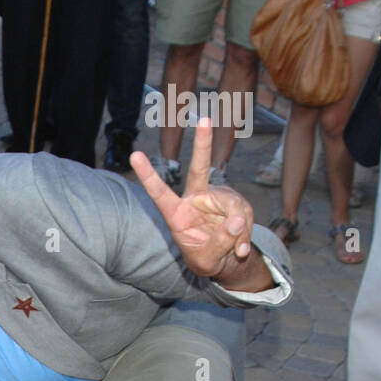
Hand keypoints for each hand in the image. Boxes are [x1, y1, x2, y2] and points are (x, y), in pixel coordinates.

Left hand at [130, 117, 255, 281]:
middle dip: (202, 144)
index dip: (148, 176)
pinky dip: (246, 234)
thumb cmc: (205, 259)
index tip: (134, 155)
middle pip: (200, 168)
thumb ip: (219, 243)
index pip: (160, 194)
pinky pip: (244, 215)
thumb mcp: (207, 260)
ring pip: (235, 207)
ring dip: (239, 231)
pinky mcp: (235, 202)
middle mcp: (196, 199)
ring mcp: (218, 197)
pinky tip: (240, 249)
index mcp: (177, 214)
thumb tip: (235, 221)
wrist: (224, 261)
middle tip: (205, 118)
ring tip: (236, 251)